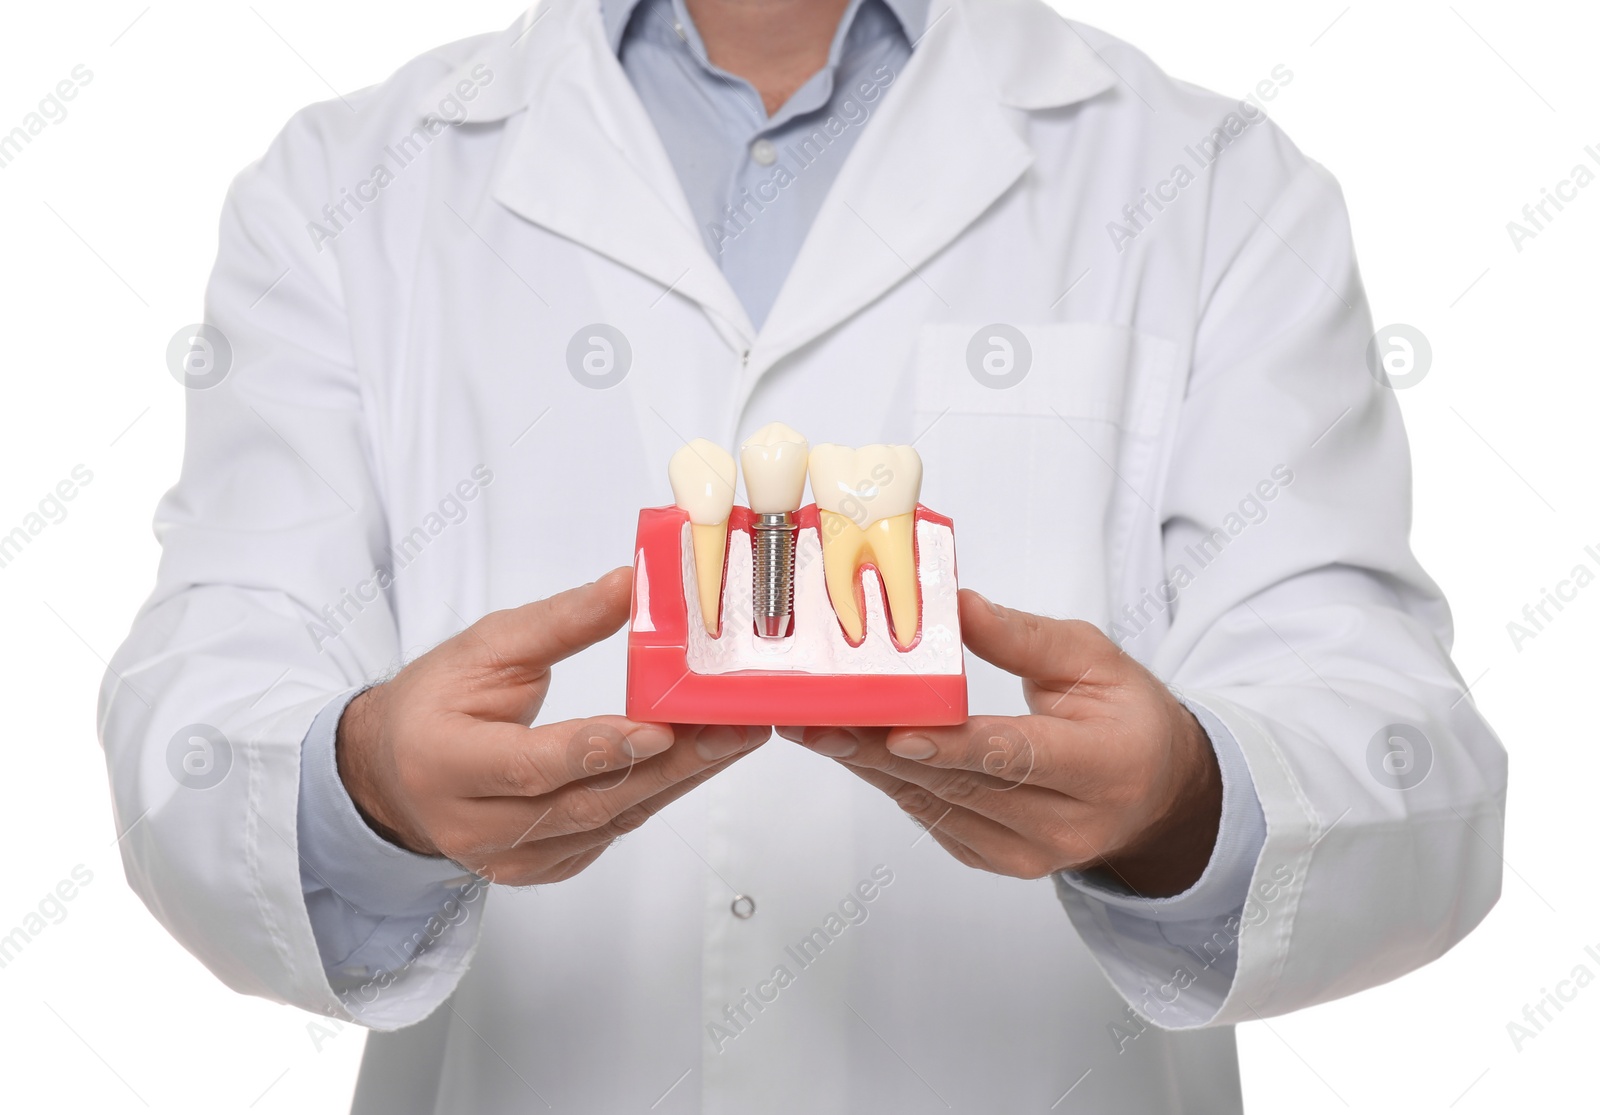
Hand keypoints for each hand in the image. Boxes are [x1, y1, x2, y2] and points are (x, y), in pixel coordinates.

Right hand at [337, 567, 767, 885]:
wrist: (395, 769)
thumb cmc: (437, 701)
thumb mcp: (487, 646)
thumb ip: (560, 622)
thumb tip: (629, 585)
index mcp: (445, 762)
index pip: (531, 765)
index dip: (599, 748)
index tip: (660, 727)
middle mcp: (474, 825)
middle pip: (586, 802)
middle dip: (670, 765)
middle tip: (731, 729)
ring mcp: (510, 858)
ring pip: (609, 821)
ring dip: (678, 779)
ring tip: (731, 738)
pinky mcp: (540, 868)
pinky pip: (610, 833)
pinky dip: (655, 795)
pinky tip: (695, 763)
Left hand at [782, 589, 1220, 895]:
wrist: (1154, 790)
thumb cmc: (1126, 717)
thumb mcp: (1092, 657)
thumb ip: (1023, 636)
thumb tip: (957, 605)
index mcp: (1103, 766)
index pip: (1016, 756)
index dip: (951, 746)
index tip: (895, 729)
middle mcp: (1068, 823)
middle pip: (961, 785)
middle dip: (882, 748)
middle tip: (821, 716)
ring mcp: (1030, 854)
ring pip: (936, 806)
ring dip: (872, 766)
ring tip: (819, 727)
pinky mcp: (997, 861)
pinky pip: (933, 818)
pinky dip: (893, 781)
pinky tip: (856, 750)